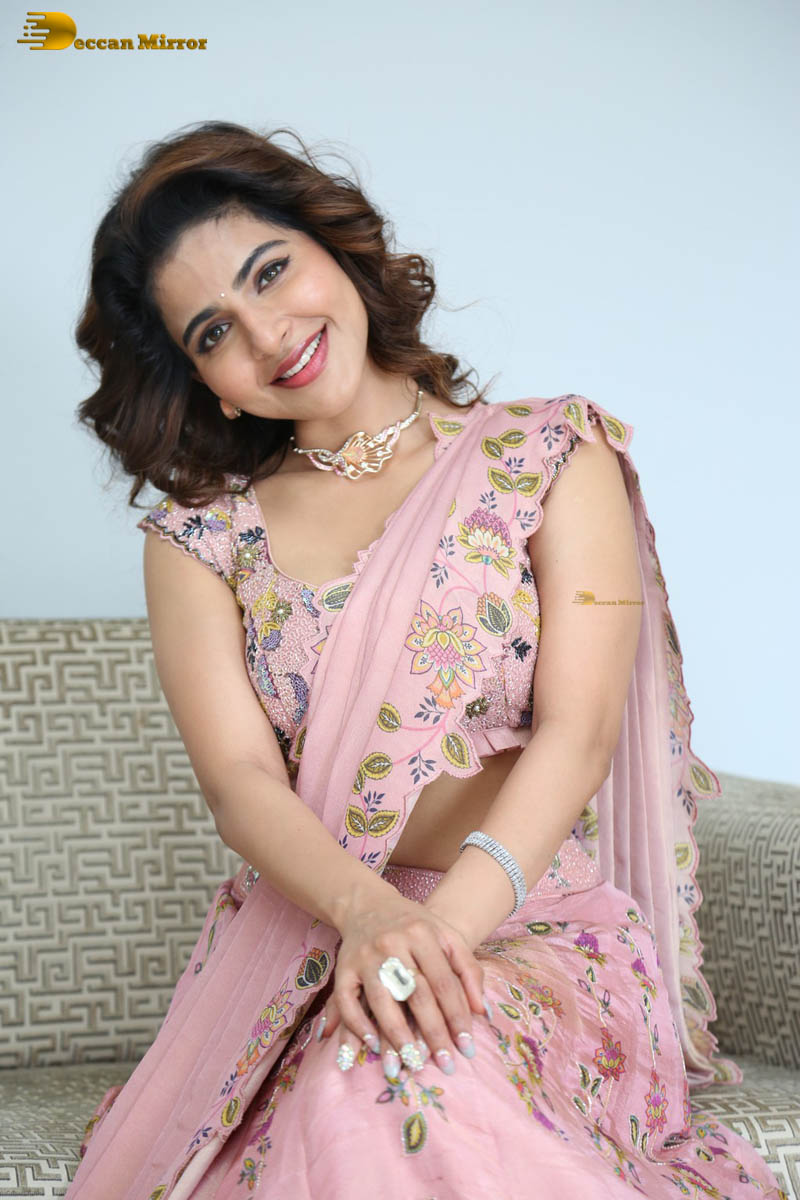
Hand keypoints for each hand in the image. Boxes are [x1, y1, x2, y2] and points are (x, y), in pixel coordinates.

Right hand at [316, 887, 486, 1078]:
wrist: (368, 904)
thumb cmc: (415, 926)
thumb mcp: (446, 935)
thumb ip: (468, 969)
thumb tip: (481, 1012)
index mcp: (422, 933)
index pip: (444, 982)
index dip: (457, 1016)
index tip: (467, 1047)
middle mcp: (392, 943)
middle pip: (416, 994)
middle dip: (433, 1033)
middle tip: (446, 1064)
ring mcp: (365, 956)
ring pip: (382, 1000)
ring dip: (398, 1035)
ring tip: (413, 1062)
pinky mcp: (343, 968)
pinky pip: (347, 1001)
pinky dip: (359, 1026)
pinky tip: (375, 1046)